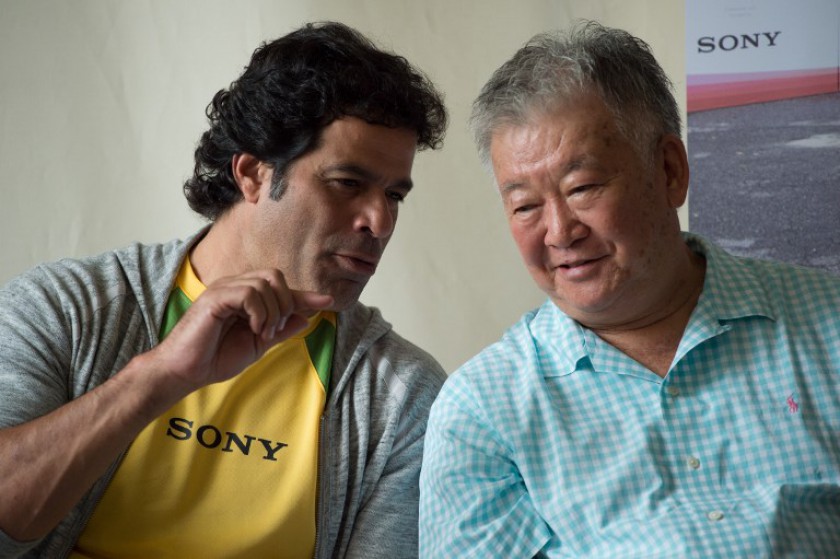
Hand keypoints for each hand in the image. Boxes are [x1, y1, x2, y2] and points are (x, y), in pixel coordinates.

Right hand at [146, 269, 332, 394]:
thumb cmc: (215, 358)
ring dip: (273, 311)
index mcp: (244, 297)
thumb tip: (306, 319)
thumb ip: (279, 330)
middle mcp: (234, 287)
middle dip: (286, 302)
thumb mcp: (257, 344)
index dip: (304, 295)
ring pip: (265, 283)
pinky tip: (254, 328)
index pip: (280, 288)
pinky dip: (259, 312)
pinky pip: (248, 293)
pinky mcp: (214, 298)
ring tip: (262, 333)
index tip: (328, 302)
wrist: (186, 372)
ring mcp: (223, 289)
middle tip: (274, 330)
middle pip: (275, 276)